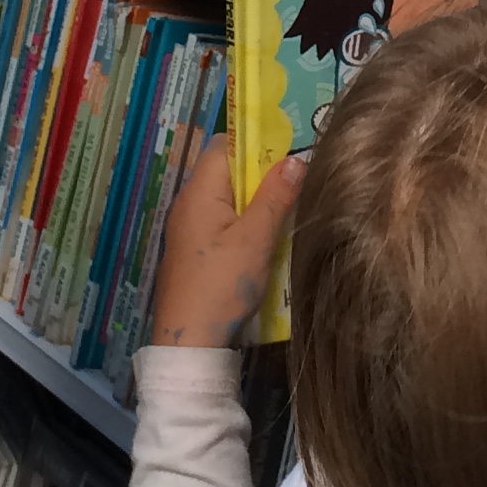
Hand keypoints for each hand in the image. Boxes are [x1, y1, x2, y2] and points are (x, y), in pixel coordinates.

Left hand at [148, 135, 302, 349]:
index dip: (256, 143)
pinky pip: (221, 222)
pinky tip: (266, 239)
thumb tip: (295, 158)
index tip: (290, 150)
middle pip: (227, 171)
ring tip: (288, 209)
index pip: (225, 145)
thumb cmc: (222, 285)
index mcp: (199, 191)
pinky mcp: (193, 252)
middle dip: (261, 174)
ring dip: (256, 201)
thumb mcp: (256, 239)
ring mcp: (188, 229)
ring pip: (227, 199)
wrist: (188, 344)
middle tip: (297, 182)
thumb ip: (276, 196)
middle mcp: (188, 203)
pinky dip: (244, 223)